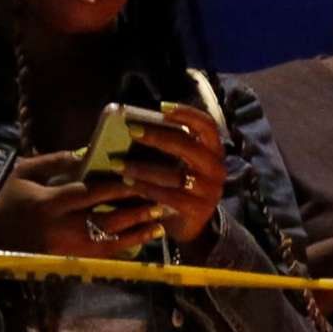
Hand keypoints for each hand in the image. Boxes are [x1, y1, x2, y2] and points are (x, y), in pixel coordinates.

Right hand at [0, 150, 148, 257]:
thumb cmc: (12, 200)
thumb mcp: (24, 173)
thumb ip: (53, 162)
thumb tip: (84, 153)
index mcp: (48, 203)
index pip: (88, 194)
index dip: (114, 187)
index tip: (136, 179)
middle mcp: (61, 227)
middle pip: (104, 218)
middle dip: (133, 210)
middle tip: (157, 200)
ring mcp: (69, 247)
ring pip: (111, 240)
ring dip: (137, 231)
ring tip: (159, 221)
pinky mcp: (74, 261)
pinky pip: (107, 255)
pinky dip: (128, 246)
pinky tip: (145, 238)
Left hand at [111, 104, 227, 252]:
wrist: (190, 224)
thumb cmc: (178, 184)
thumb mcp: (179, 162)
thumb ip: (168, 144)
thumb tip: (133, 123)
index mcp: (213, 152)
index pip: (207, 126)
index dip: (187, 114)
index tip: (162, 107)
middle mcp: (216, 169)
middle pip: (188, 147)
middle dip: (158, 136)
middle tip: (132, 130)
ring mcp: (209, 191)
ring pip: (175, 175)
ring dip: (142, 167)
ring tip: (117, 163)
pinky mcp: (198, 210)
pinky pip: (169, 196)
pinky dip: (146, 189)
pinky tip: (128, 183)